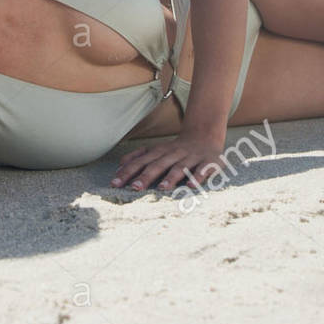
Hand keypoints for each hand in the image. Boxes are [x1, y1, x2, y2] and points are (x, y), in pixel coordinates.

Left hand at [111, 134, 225, 191]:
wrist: (205, 135)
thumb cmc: (176, 148)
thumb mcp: (156, 149)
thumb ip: (138, 156)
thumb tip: (120, 164)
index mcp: (160, 151)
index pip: (141, 162)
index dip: (128, 172)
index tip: (115, 183)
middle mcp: (174, 154)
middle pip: (158, 165)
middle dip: (146, 176)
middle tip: (135, 188)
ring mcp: (191, 157)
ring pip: (180, 167)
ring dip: (171, 177)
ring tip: (162, 188)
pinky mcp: (208, 162)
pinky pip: (203, 169)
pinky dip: (198, 176)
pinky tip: (191, 185)